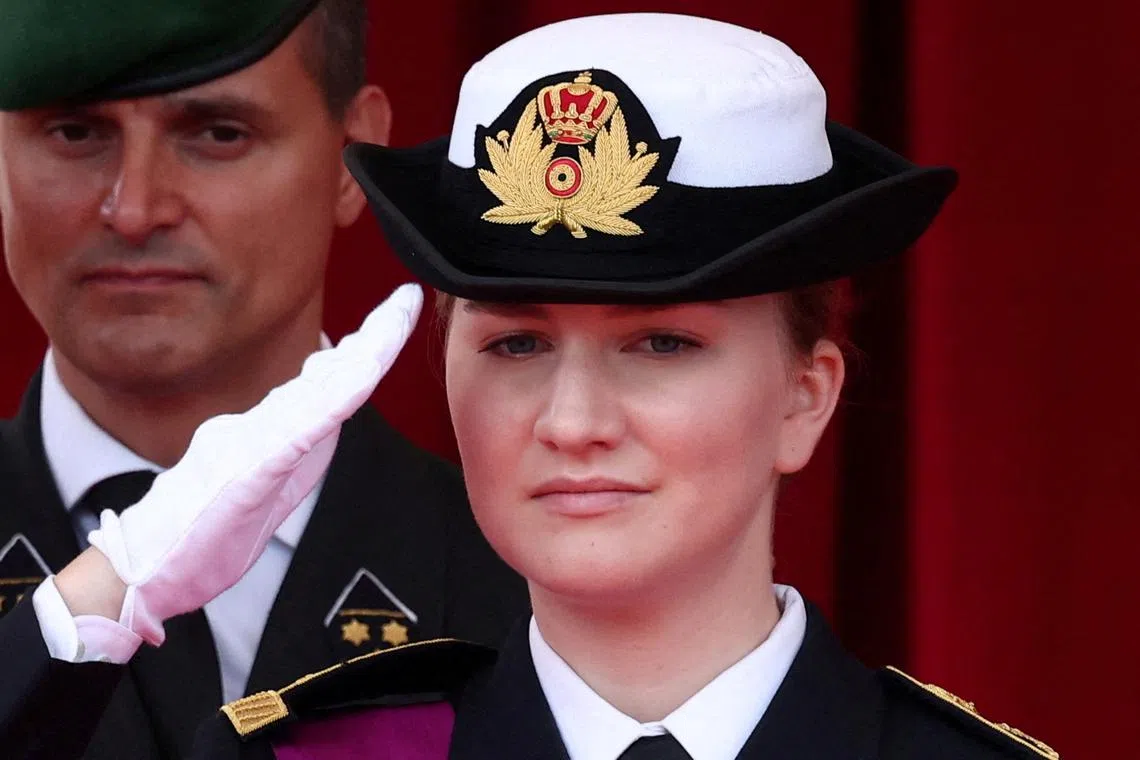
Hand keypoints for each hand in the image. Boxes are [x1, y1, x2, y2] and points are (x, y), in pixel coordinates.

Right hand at [87, 284, 423, 644]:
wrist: (147, 570)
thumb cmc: (203, 529)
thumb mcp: (260, 479)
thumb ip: (290, 440)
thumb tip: (322, 405)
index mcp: (279, 433)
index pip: (336, 380)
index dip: (371, 344)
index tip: (401, 310)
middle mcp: (268, 427)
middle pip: (334, 375)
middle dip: (377, 335)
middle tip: (407, 298)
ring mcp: (255, 445)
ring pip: (321, 393)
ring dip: (360, 358)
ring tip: (391, 321)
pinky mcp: (247, 474)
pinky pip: (296, 433)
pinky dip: (329, 403)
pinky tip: (355, 380)